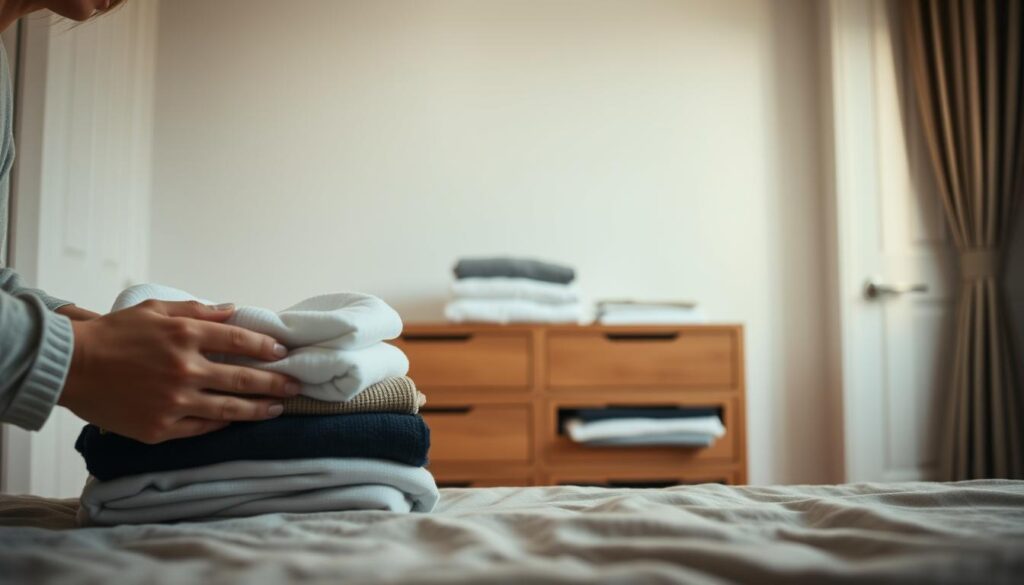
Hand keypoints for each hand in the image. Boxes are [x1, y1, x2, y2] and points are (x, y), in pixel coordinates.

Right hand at [59, 300, 300, 443]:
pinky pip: (202, 427)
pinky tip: (239, 419)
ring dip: (259, 408)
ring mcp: (173, 401)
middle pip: (243, 377)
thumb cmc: (113, 334)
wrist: (70, 367)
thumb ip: (196, 311)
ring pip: (229, 408)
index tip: (282, 352)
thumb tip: (233, 309)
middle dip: (275, 382)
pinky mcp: (160, 428)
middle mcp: (184, 369)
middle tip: (296, 384)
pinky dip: (224, 423)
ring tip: (278, 408)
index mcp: (184, 336)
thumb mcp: (155, 310)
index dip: (266, 347)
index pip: (239, 340)